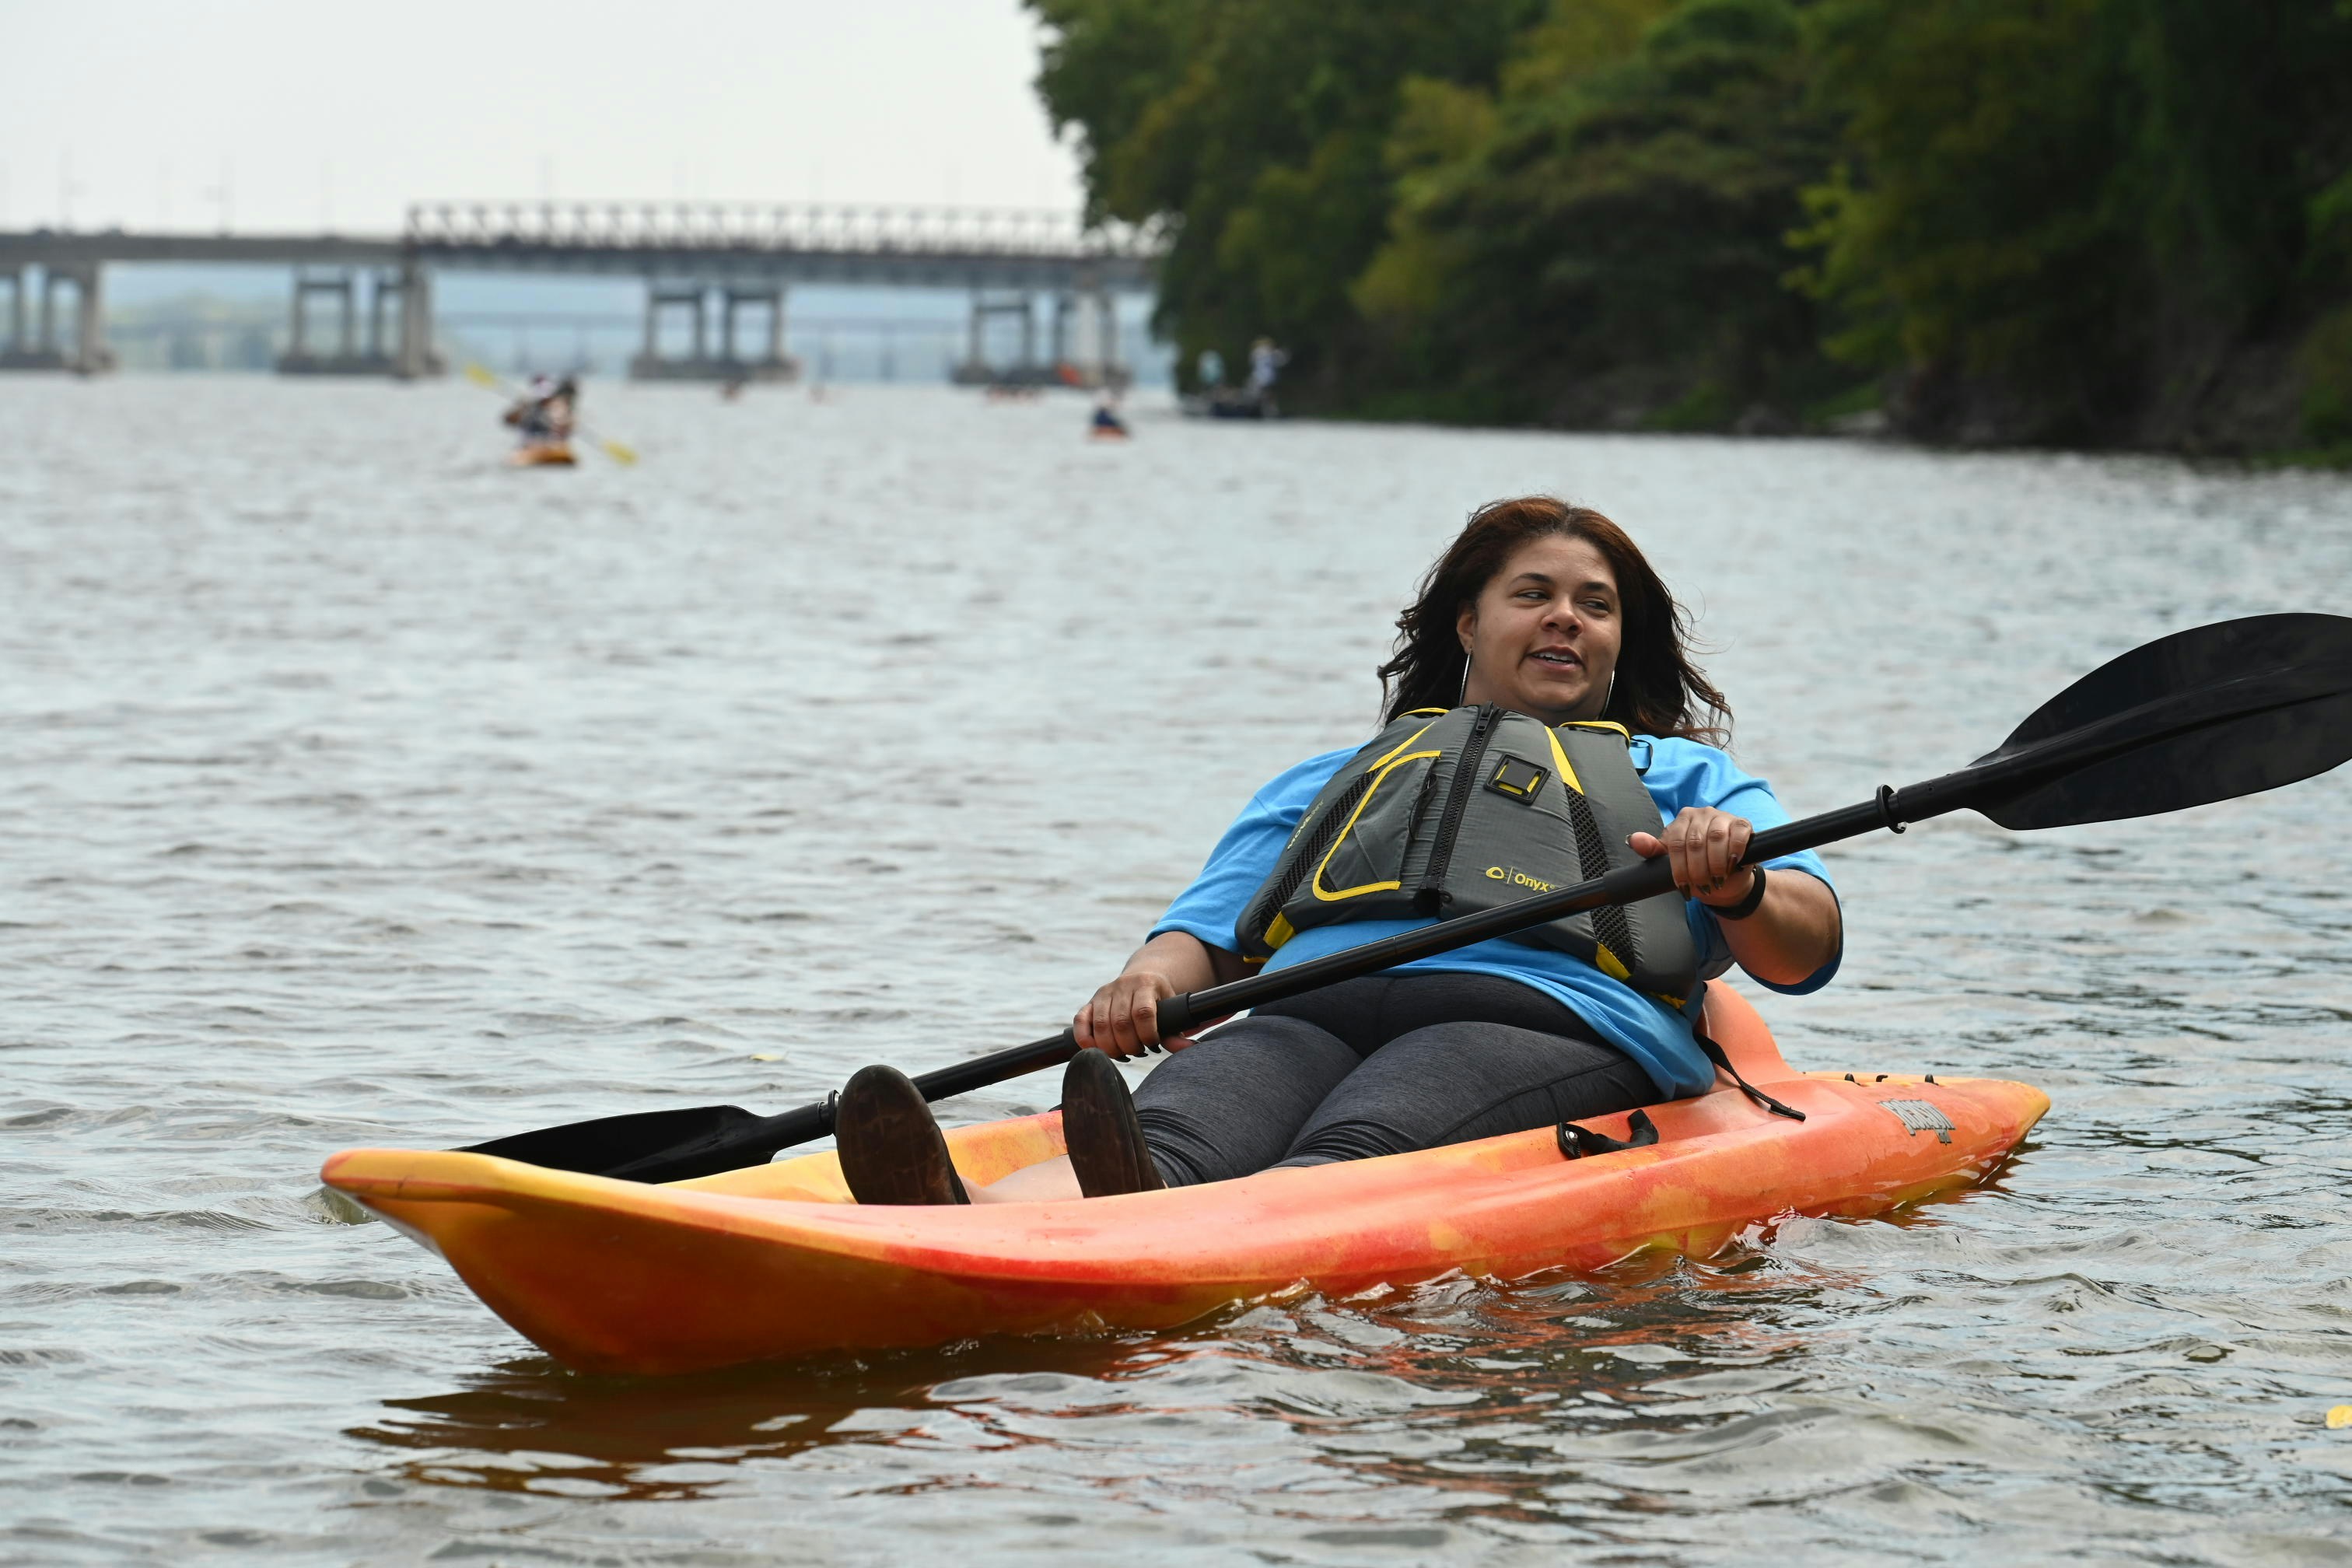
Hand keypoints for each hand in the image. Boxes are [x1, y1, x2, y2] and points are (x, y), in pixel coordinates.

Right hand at [1073, 969, 1179, 1059]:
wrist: (1142, 978)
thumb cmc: (1159, 1001)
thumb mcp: (1171, 1011)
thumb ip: (1176, 1032)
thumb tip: (1188, 1048)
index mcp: (1146, 983)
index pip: (1143, 1012)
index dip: (1147, 1034)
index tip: (1153, 1045)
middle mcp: (1122, 985)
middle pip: (1121, 1023)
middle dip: (1130, 1045)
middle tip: (1138, 1052)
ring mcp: (1104, 993)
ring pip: (1100, 1025)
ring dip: (1111, 1047)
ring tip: (1123, 1053)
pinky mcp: (1090, 1002)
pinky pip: (1080, 1021)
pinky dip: (1086, 1039)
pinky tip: (1097, 1050)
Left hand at [1630, 807, 1757, 907]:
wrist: (1724, 878)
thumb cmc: (1696, 866)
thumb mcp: (1671, 861)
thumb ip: (1653, 851)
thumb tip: (1632, 840)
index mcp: (1681, 820)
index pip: (1675, 843)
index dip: (1679, 868)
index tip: (1684, 887)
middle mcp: (1701, 813)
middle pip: (1695, 842)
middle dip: (1698, 870)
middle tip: (1702, 886)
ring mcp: (1722, 817)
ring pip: (1716, 838)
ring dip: (1716, 864)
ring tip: (1716, 880)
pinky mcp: (1742, 824)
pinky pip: (1738, 834)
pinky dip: (1734, 851)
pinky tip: (1732, 866)